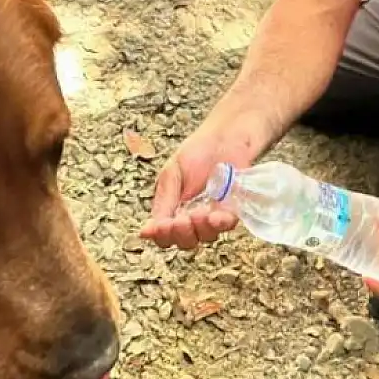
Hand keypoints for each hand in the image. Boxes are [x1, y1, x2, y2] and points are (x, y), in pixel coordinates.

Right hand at [138, 125, 254, 250]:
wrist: (227, 136)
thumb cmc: (198, 152)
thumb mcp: (172, 174)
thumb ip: (163, 203)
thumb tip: (145, 231)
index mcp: (172, 210)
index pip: (164, 236)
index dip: (161, 236)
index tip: (160, 227)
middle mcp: (193, 218)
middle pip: (184, 242)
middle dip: (181, 234)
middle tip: (181, 221)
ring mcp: (213, 215)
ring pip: (205, 237)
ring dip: (200, 228)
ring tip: (198, 213)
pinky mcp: (232, 209)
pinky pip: (226, 225)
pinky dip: (220, 224)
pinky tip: (215, 216)